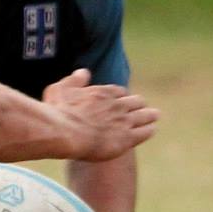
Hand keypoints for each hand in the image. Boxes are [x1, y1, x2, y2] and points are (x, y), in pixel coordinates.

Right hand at [42, 69, 158, 159]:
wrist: (63, 133)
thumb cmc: (58, 111)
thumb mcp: (61, 89)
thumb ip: (74, 81)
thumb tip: (83, 72)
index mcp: (104, 92)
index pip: (119, 92)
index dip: (120, 96)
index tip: (120, 100)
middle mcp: (117, 105)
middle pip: (136, 101)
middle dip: (138, 104)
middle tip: (141, 107)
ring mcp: (124, 121)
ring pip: (145, 115)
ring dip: (150, 115)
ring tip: (154, 116)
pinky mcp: (127, 138)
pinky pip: (145, 132)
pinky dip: (149, 129)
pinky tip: (151, 129)